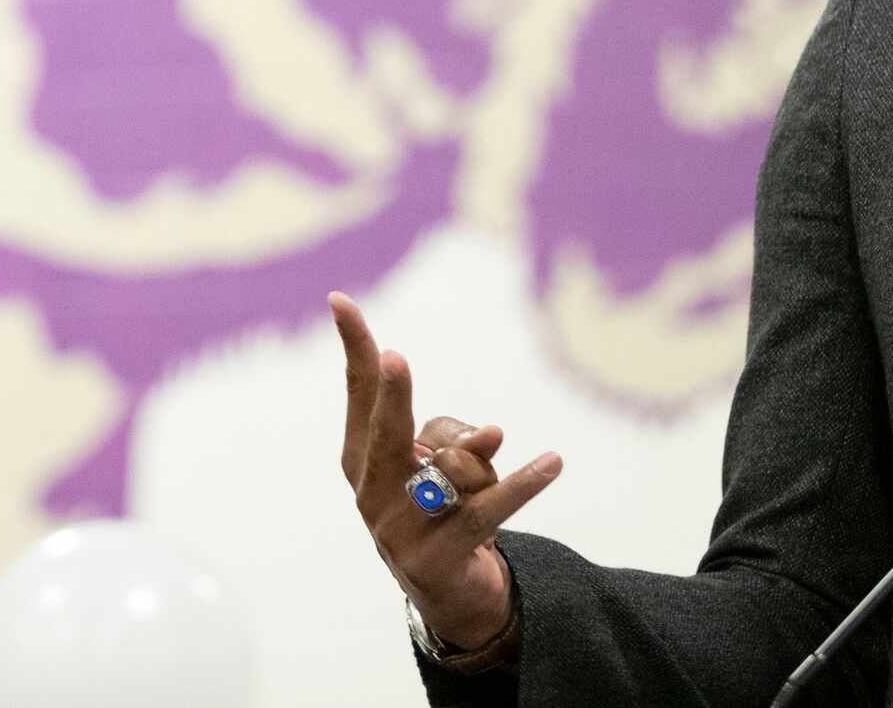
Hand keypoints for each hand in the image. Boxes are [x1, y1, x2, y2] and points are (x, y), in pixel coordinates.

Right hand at [330, 290, 563, 649]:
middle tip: (396, 358)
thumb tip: (490, 438)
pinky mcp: (437, 558)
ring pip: (456, 468)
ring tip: (482, 485)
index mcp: (360, 460)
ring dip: (485, 467)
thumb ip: (454, 438)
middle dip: (394, 396)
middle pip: (387, 432)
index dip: (354, 347)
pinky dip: (523, 484)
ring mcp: (398, 530)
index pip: (358, 393)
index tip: (340, 300)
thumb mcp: (439, 462)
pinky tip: (552, 462)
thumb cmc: (437, 505)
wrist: (447, 591)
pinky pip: (489, 509)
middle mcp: (370, 493)